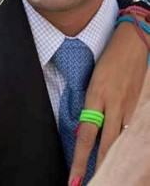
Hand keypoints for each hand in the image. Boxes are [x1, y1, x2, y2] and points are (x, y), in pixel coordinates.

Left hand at [69, 23, 146, 184]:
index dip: (81, 160)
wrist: (133, 44)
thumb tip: (83, 130)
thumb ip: (90, 106)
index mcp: (96, 97)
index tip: (74, 178)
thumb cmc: (108, 60)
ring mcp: (130, 107)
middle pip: (106, 145)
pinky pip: (135, 131)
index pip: (86, 136)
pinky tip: (128, 158)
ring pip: (122, 141)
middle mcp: (113, 105)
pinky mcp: (142, 106)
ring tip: (108, 178)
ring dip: (114, 160)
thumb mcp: (93, 81)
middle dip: (98, 168)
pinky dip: (130, 145)